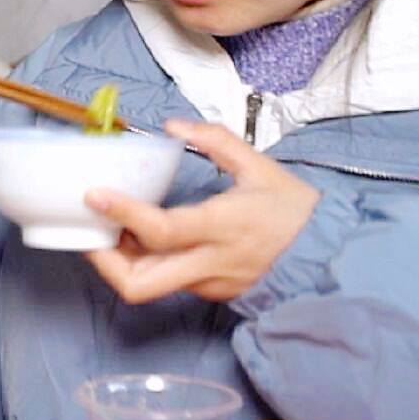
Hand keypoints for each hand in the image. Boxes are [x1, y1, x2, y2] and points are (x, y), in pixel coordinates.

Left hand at [83, 119, 318, 303]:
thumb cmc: (295, 211)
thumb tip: (173, 127)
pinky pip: (166, 281)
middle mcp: (210, 263)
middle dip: (104, 261)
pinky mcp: (210, 292)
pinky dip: (146, 262)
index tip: (95, 196)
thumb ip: (216, 141)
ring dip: (121, 261)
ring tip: (114, 229)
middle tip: (90, 228)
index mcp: (223, 227)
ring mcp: (208, 284)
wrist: (328, 255)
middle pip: (139, 284)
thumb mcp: (260, 166)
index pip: (163, 230)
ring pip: (148, 287)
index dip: (124, 215)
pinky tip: (143, 238)